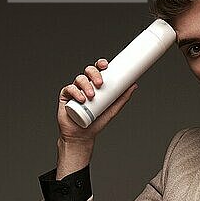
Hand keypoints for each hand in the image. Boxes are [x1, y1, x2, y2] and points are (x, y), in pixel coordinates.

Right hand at [56, 59, 137, 177]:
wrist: (82, 136)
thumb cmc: (96, 122)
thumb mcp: (112, 109)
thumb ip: (122, 98)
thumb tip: (134, 85)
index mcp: (95, 85)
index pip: (98, 70)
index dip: (100, 64)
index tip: (105, 65)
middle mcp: (85, 85)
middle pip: (88, 71)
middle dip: (94, 74)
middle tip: (100, 83)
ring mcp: (75, 90)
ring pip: (79, 79)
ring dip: (86, 85)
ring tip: (91, 96)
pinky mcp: (65, 97)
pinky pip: (69, 89)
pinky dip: (75, 92)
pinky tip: (81, 98)